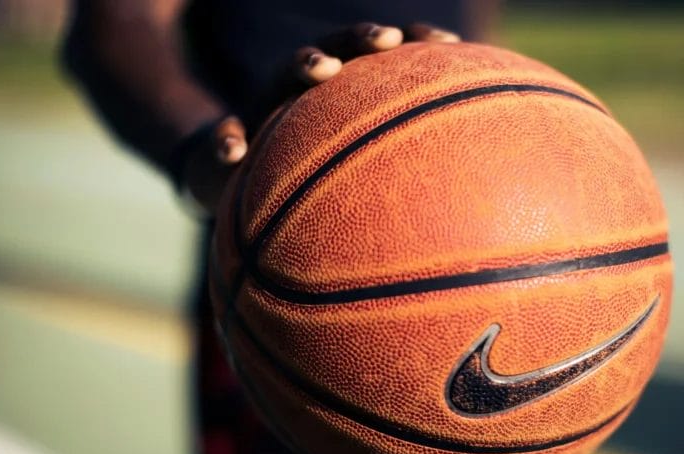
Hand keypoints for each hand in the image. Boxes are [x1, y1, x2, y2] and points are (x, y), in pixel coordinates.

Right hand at [181, 22, 459, 216]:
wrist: (236, 182)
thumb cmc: (306, 175)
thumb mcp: (344, 170)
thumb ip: (388, 162)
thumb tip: (461, 184)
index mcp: (338, 93)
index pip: (381, 58)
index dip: (415, 44)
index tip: (450, 45)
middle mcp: (303, 91)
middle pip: (336, 50)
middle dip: (362, 41)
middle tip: (389, 40)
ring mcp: (264, 108)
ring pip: (281, 77)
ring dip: (304, 66)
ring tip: (322, 71)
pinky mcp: (226, 140)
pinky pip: (223, 137)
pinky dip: (226, 140)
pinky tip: (233, 150)